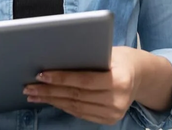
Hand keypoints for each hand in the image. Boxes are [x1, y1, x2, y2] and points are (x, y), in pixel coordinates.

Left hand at [23, 46, 141, 124]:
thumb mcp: (108, 52)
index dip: (61, 78)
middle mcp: (118, 99)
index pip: (84, 81)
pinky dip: (63, 106)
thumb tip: (54, 58)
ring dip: (52, 101)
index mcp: (119, 80)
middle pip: (76, 96)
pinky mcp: (110, 119)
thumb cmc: (120, 58)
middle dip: (49, 91)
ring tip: (34, 94)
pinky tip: (50, 100)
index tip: (41, 74)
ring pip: (76, 107)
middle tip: (29, 86)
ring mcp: (114, 113)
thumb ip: (87, 57)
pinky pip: (81, 114)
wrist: (141, 75)